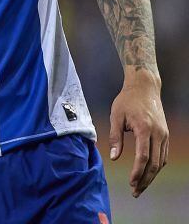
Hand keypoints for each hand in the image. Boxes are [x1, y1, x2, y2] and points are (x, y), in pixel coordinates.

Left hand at [110, 73, 167, 196]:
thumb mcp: (115, 116)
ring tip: (140, 186)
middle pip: (154, 163)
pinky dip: (156, 166)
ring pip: (161, 161)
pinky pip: (163, 155)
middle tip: (135, 192)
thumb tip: (113, 158)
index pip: (143, 157)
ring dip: (151, 176)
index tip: (131, 183)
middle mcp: (158, 134)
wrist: (145, 87)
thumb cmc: (127, 100)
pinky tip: (148, 173)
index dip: (137, 172)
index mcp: (144, 129)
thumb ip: (115, 137)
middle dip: (145, 179)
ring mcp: (164, 135)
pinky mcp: (165, 135)